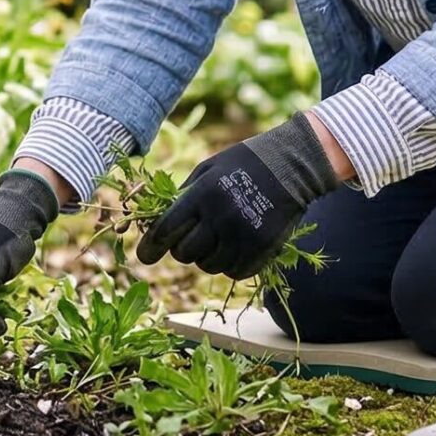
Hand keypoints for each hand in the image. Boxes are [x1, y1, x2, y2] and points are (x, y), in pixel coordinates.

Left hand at [136, 115, 336, 280]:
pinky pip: (234, 272)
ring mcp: (243, 236)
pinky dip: (229, 265)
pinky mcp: (263, 249)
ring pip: (208, 266)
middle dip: (181, 249)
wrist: (291, 165)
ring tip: (216, 239)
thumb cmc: (243, 163)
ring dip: (206, 257)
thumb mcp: (208, 168)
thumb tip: (157, 223)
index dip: (150, 246)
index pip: (166, 230)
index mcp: (203, 194)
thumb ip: (184, 195)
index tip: (144, 256)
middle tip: (190, 239)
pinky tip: (234, 247)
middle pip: (185, 253)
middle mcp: (221, 217)